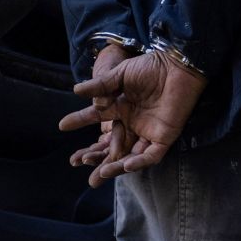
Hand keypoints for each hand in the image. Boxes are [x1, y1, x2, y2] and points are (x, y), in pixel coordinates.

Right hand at [59, 50, 206, 179]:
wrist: (178, 66)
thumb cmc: (152, 67)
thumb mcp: (121, 75)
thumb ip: (100, 86)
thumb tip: (76, 91)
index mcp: (122, 108)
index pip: (98, 119)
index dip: (80, 121)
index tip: (62, 125)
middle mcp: (133, 123)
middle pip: (112, 146)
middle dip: (96, 158)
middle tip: (77, 164)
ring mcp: (149, 131)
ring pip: (130, 155)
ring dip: (116, 166)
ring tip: (101, 173)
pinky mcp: (165, 137)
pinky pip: (151, 155)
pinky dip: (139, 161)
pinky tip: (126, 166)